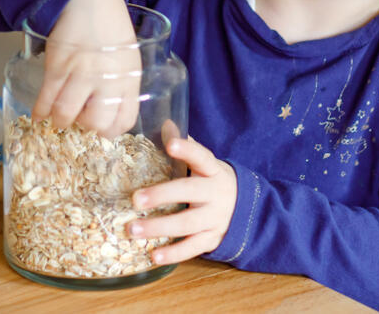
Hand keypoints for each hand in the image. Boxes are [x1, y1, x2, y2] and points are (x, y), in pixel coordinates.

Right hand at [32, 0, 140, 137]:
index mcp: (130, 77)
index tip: (101, 132)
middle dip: (85, 129)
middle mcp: (108, 78)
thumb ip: (121, 82)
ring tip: (58, 118)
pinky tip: (39, 116)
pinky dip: (40, 111)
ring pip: (67, 114)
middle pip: (97, 124)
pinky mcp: (58, 66)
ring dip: (60, 121)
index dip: (111, 131)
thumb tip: (107, 109)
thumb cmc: (110, 26)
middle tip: (78, 122)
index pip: (126, 119)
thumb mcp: (128, 55)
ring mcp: (82, 73)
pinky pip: (47, 98)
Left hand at [128, 136, 237, 264]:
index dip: (187, 149)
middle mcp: (216, 194)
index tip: (171, 143)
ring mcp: (216, 218)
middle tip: (135, 199)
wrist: (246, 209)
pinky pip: (193, 247)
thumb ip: (186, 146)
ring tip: (133, 230)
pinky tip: (153, 255)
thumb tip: (165, 123)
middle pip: (190, 192)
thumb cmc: (212, 181)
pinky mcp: (212, 239)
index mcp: (213, 170)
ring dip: (159, 227)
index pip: (201, 157)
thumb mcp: (205, 163)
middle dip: (162, 196)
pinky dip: (173, 253)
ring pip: (188, 223)